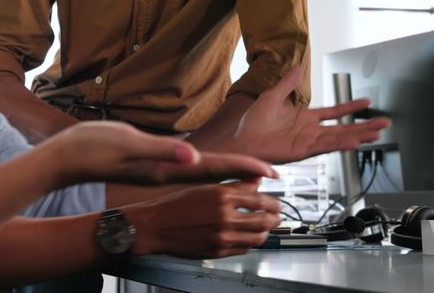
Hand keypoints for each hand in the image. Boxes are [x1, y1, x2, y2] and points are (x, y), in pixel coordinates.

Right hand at [45, 122, 277, 186]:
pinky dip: (206, 170)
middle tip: (273, 175)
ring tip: (252, 175)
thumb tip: (193, 155)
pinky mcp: (149, 167)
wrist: (63, 159)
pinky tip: (209, 168)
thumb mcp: (127, 143)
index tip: (271, 171)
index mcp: (165, 168)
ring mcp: (157, 172)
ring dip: (228, 175)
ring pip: (203, 175)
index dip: (244, 168)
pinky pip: (187, 172)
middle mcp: (165, 173)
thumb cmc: (90, 148)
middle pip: (214, 175)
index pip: (214, 168)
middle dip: (244, 175)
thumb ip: (161, 150)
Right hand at [124, 181, 280, 257]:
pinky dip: (250, 244)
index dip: (273, 203)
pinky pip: (244, 249)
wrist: (156, 226)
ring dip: (266, 233)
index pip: (260, 200)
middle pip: (263, 220)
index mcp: (222, 196)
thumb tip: (256, 182)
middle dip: (275, 219)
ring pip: (257, 238)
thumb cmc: (176, 205)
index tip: (277, 203)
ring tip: (266, 229)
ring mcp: (222, 236)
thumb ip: (234, 186)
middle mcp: (224, 216)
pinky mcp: (218, 251)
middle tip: (277, 217)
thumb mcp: (205, 188)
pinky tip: (248, 238)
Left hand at [233, 66, 390, 163]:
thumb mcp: (272, 96)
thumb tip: (295, 67)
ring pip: (339, 138)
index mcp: (305, 118)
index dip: (350, 107)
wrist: (240, 139)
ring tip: (377, 133)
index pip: (334, 112)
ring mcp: (308, 141)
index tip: (366, 103)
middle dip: (364, 125)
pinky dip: (341, 145)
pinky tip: (354, 142)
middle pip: (343, 127)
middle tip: (384, 123)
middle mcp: (310, 131)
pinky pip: (325, 147)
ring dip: (358, 135)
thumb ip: (287, 83)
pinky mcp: (302, 151)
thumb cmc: (251, 121)